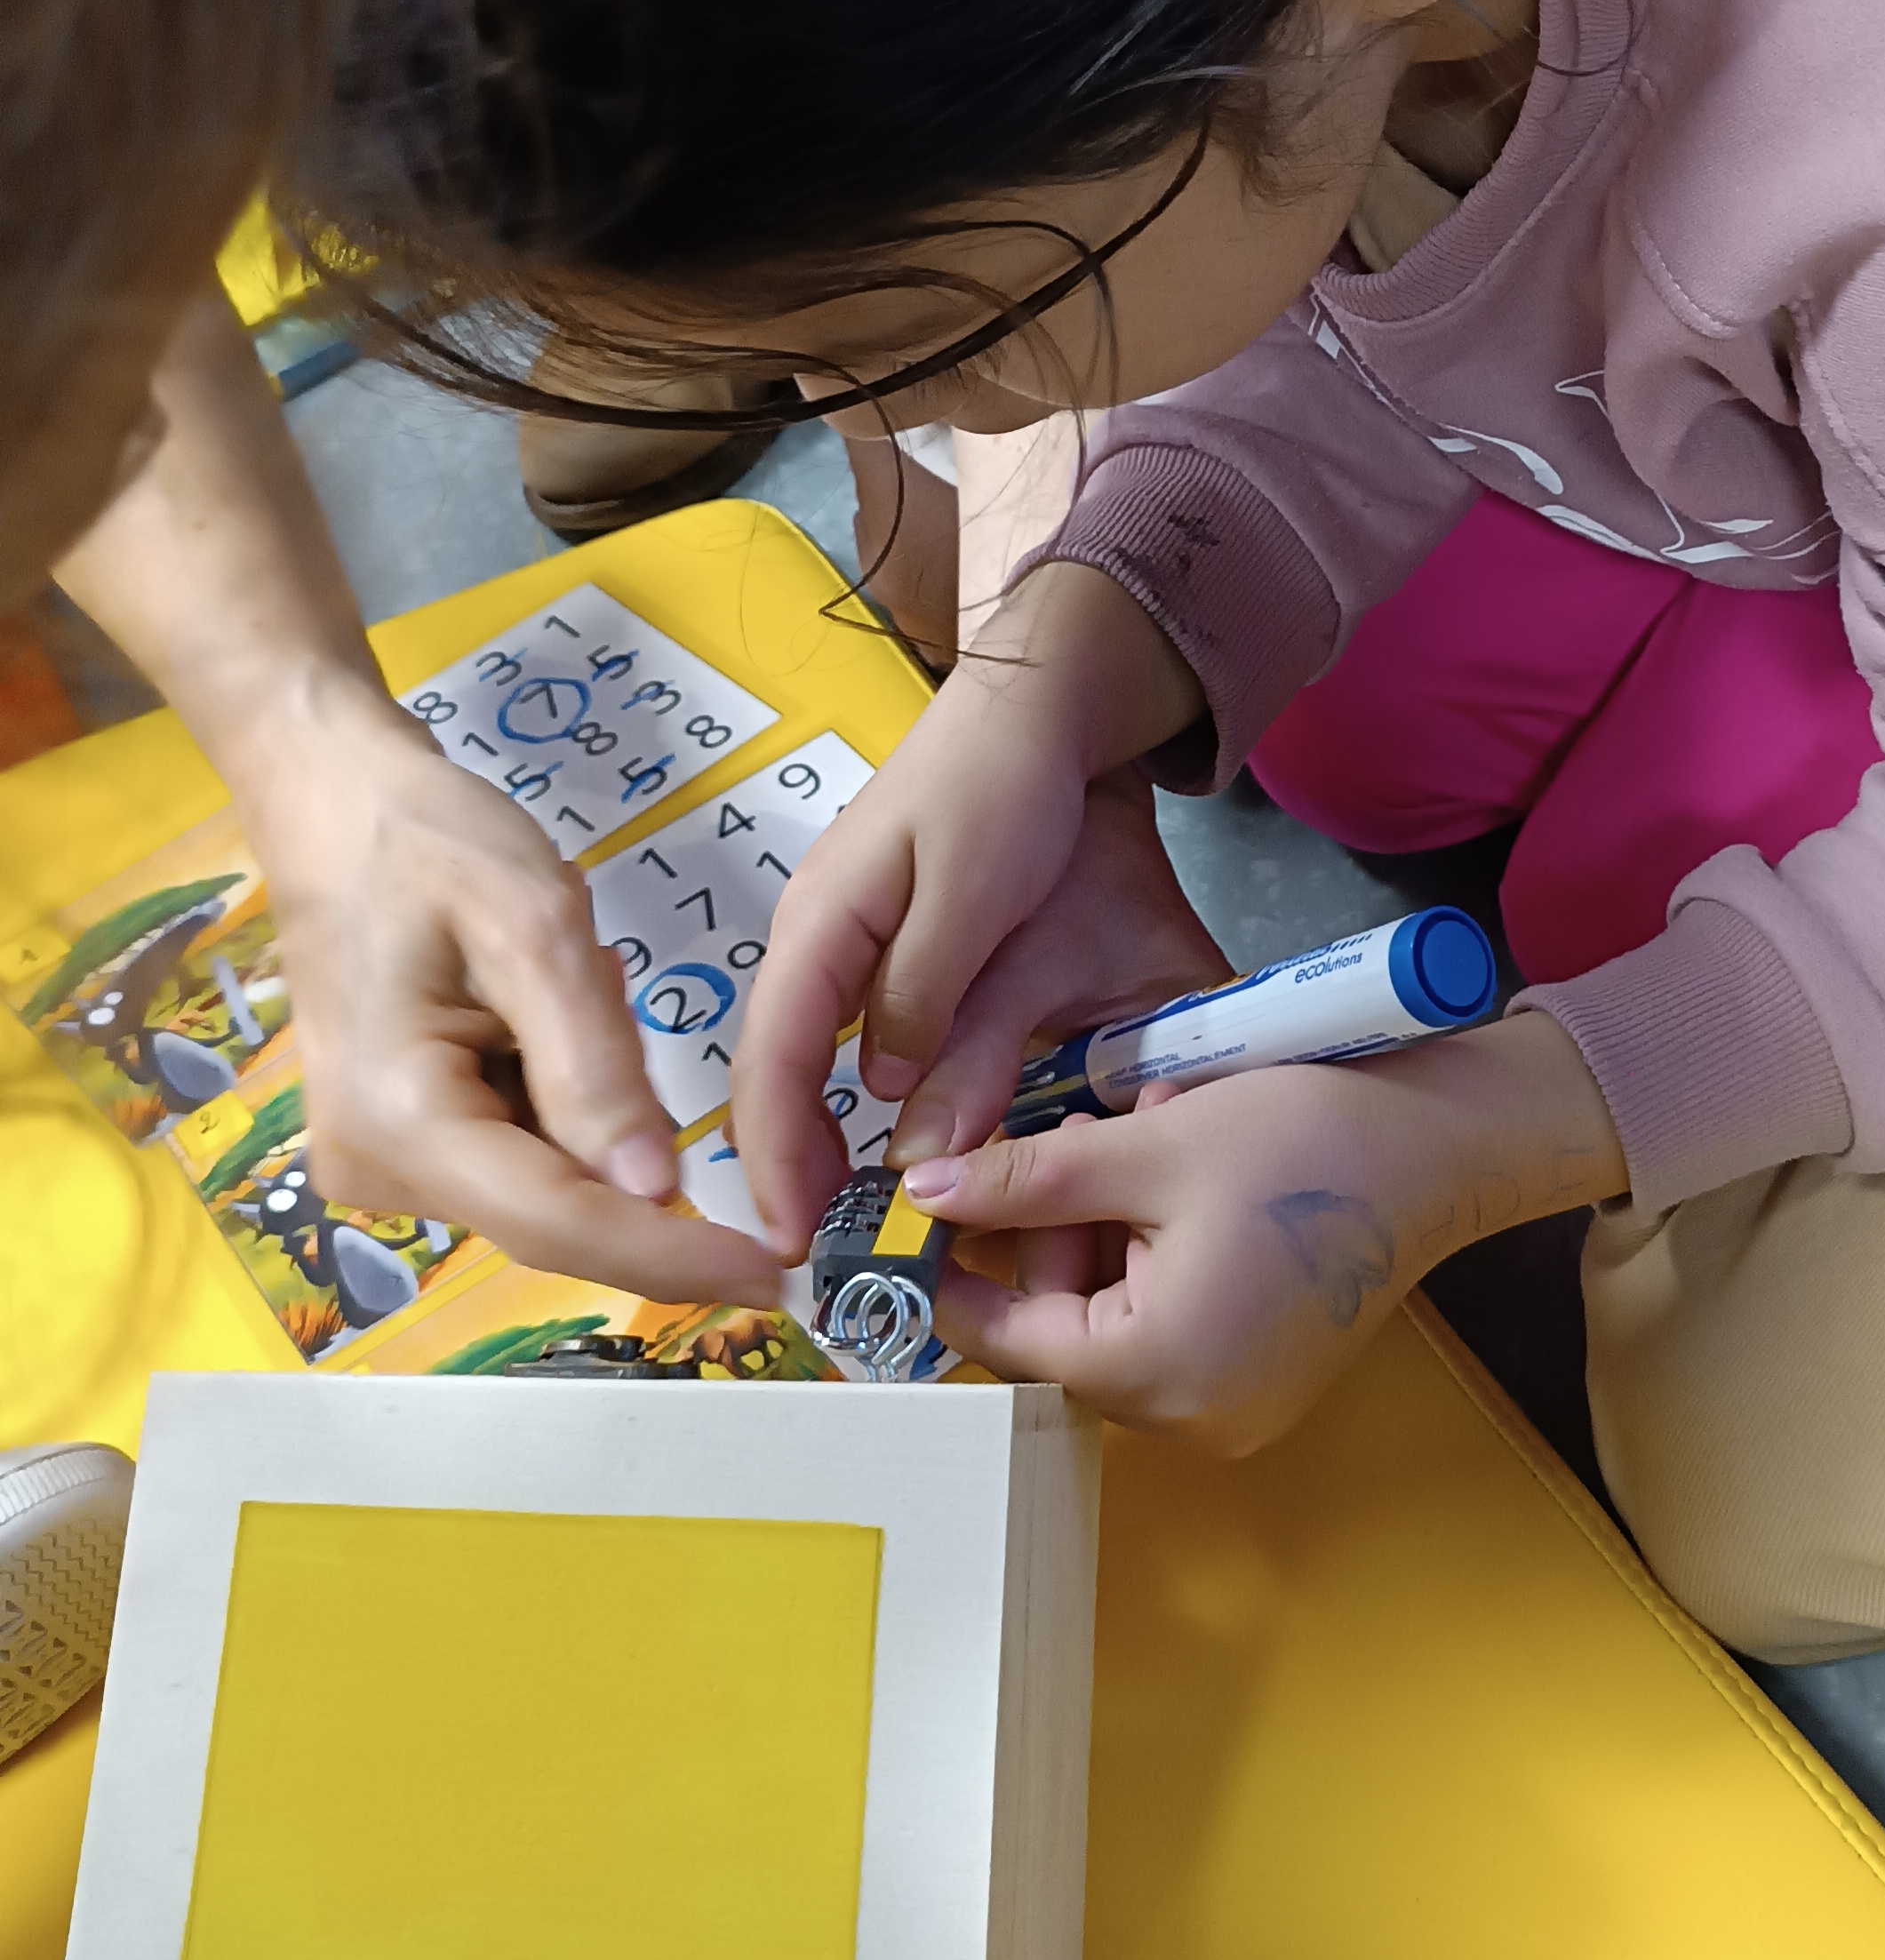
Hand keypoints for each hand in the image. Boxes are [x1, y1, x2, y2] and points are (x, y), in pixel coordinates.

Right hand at [250, 691, 781, 1305]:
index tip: (775, 1273)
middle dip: (623, 1133)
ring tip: (554, 982)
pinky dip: (557, 1088)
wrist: (334, 805)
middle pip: (551, 1207)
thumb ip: (593, 1066)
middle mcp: (376, 1169)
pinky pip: (517, 1147)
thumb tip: (654, 1188)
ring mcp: (380, 1162)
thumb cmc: (427, 844)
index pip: (557, 1225)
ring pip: (544, 1176)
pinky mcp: (399, 1144)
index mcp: (397, 1121)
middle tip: (600, 990)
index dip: (670, 1256)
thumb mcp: (533, 927)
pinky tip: (528, 1005)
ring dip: (588, 1099)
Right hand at [730, 563, 1202, 1251]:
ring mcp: (848, 937)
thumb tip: (879, 1097)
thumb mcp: (973, 894)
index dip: (772, 1151)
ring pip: (809, 1056)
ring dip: (814, 1137)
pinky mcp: (888, 940)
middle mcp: (818, 936)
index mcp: (822, 923)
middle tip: (810, 1253)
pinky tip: (880, 1139)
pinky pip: (851, 1034)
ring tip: (839, 1219)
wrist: (1039, 706)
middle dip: (783, 1162)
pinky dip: (851, 1094)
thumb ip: (925, 995)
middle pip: (776, 1067)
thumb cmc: (1004, 787)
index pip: (770, 1057)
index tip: (785, 1235)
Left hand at [904, 1010, 1625, 1454]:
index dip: (959, 1271)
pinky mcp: (1263, 1387)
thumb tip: (922, 1193)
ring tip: (1146, 1141)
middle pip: (1064, 1333)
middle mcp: (1190, 1419)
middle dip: (1056, 1234)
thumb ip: (1026, 1180)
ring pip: (1114, 1327)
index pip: (1009, 1339)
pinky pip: (1169, 1334)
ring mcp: (1234, 1411)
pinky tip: (1182, 1185)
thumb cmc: (1301, 1142)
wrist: (1441, 1150)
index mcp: (1155, 1370)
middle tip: (1077, 1136)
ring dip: (1107, 1237)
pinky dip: (1154, 1264)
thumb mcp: (1148, 1147)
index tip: (929, 1212)